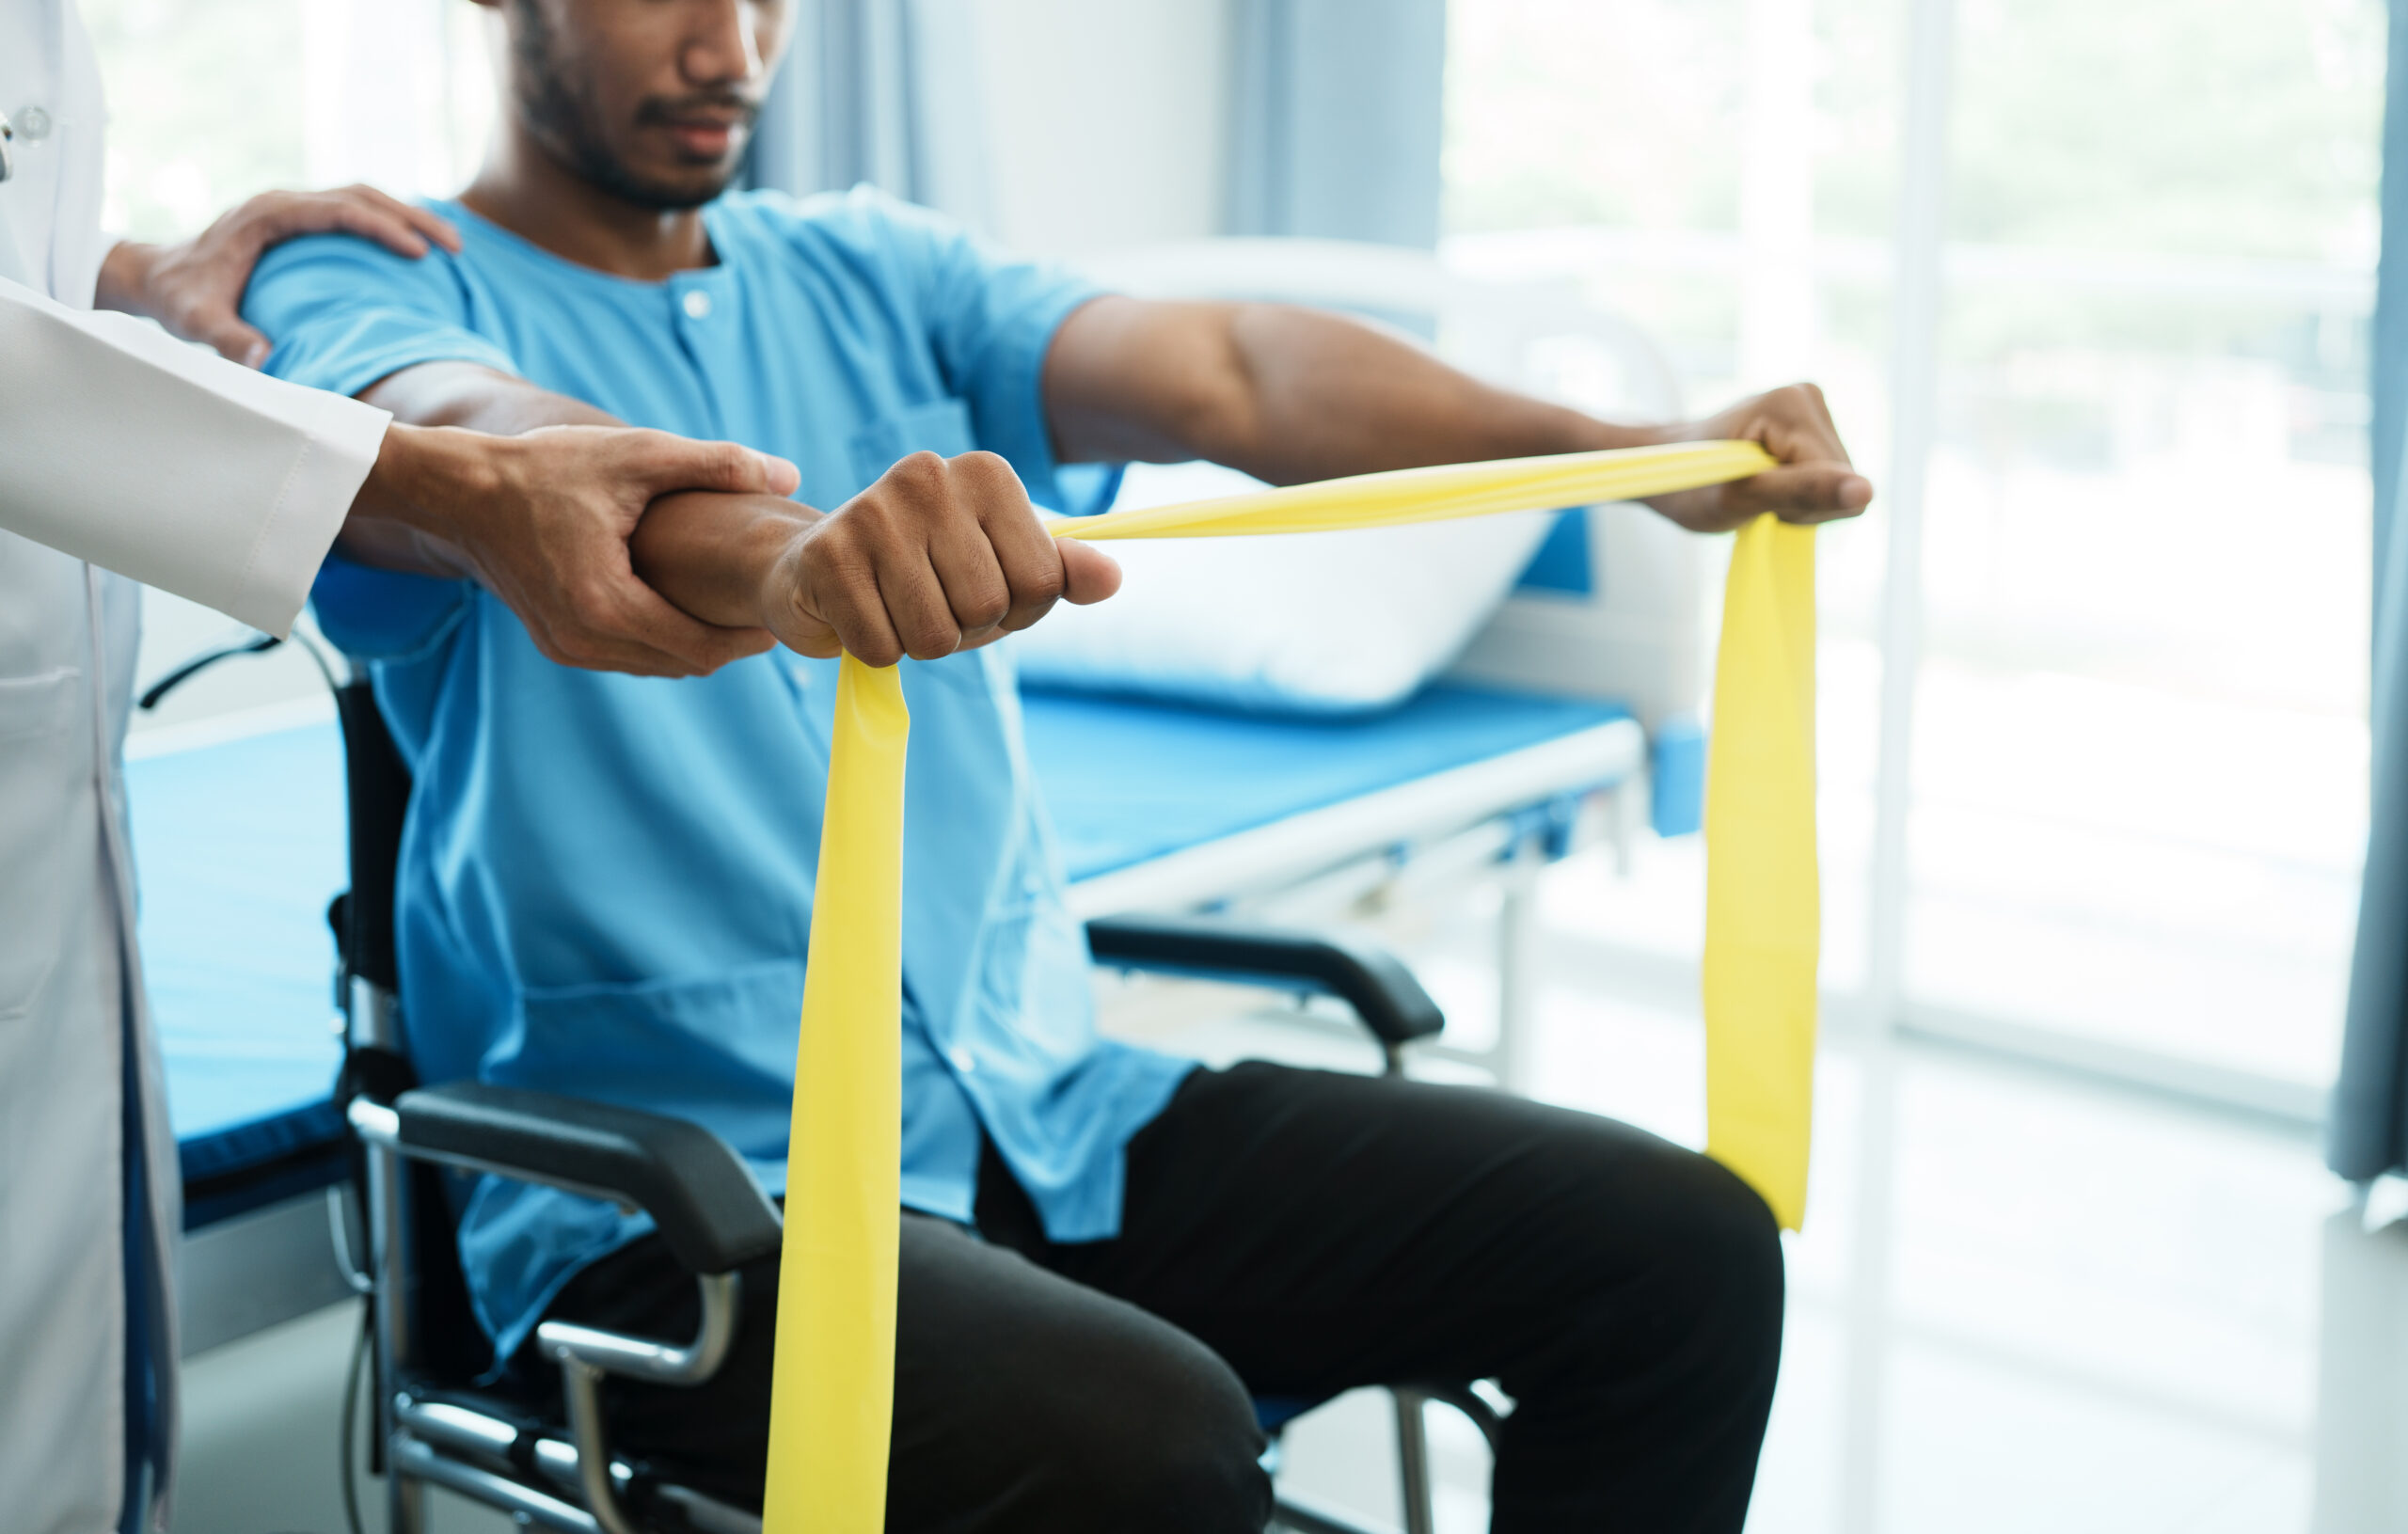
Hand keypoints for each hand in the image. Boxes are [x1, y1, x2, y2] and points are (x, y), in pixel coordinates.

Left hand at [94, 185, 460, 366]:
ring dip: (408, 217)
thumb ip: (228, 339)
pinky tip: (418, 252)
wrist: (155, 275)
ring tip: (450, 247)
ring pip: (363, 198)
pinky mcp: (300, 222)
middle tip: (454, 246)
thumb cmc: (178, 298)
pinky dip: (390, 226)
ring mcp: (293, 209)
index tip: (419, 253)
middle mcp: (283, 203)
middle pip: (361, 194)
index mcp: (267, 215)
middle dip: (411, 216)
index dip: (381, 228)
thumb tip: (264, 360)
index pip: (337, 210)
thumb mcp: (195, 321)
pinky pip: (354, 214)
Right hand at [362, 422, 802, 677]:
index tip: (784, 612)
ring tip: (734, 608)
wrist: (458, 490)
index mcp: (606, 605)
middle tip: (768, 609)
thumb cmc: (544, 468)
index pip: (702, 648)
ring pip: (653, 665)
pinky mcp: (553, 641)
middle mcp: (583, 641)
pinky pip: (624, 656)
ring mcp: (565, 647)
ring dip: (694, 643)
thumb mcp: (636, 455)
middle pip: (682, 664)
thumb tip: (790, 474)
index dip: (750, 637)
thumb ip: (715, 463)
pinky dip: (659, 639)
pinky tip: (684, 607)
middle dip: (728, 642)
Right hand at [757, 451, 1121, 665]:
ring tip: (895, 606)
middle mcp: (929, 476)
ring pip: (935, 635)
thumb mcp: (1003, 569)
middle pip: (988, 608)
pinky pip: (882, 647)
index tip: (981, 590)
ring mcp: (873, 511)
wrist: (813, 567)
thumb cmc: (925, 573)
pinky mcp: (826, 556)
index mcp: (986, 473)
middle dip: (965, 629)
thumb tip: (1112, 578)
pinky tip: (859, 611)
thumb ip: (1060, 572)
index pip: (1042, 581)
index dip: (1018, 611)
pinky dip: (875, 649)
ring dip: (918, 643)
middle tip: (929, 601)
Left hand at [1644, 383, 1873, 532]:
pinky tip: (1771, 482)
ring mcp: (1813, 407)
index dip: (1801, 506)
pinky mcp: (1815, 424)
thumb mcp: (1744, 497)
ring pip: (1840, 481)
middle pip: (1844, 478)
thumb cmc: (1692, 484)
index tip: (1756, 497)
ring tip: (1758, 489)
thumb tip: (1867, 493)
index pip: (1839, 479)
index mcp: (1793, 404)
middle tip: (1755, 497)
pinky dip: (1802, 491)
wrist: (1667, 467)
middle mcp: (1809, 396)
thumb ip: (1806, 492)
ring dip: (1801, 500)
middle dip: (1802, 502)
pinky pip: (1833, 477)